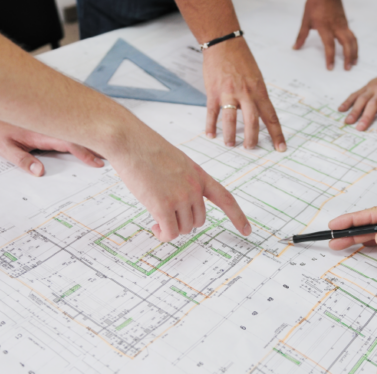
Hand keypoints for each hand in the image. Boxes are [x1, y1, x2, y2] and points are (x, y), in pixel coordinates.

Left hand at [0, 113, 103, 175]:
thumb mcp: (1, 145)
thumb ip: (20, 158)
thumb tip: (38, 171)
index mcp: (45, 133)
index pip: (71, 143)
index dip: (86, 154)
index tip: (98, 162)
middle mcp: (54, 125)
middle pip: (83, 134)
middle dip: (100, 143)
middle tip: (117, 153)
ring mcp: (57, 120)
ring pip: (81, 127)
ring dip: (96, 135)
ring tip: (113, 146)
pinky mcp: (56, 117)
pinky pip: (75, 123)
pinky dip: (88, 129)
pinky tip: (99, 134)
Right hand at [107, 122, 251, 241]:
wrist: (130, 141)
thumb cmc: (146, 149)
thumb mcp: (176, 163)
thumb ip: (183, 182)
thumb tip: (180, 207)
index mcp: (199, 175)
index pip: (225, 198)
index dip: (238, 216)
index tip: (247, 230)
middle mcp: (194, 187)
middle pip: (198, 220)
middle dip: (183, 223)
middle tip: (166, 217)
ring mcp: (180, 197)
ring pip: (183, 229)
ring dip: (171, 228)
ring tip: (157, 218)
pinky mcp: (162, 206)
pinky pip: (169, 232)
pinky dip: (163, 234)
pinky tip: (154, 226)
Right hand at [203, 38, 286, 151]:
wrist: (223, 43)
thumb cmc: (241, 59)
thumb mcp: (256, 77)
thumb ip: (256, 96)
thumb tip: (256, 114)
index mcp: (259, 91)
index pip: (271, 117)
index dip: (276, 134)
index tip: (281, 148)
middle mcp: (246, 93)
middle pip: (252, 122)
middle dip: (252, 139)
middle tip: (250, 148)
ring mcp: (228, 93)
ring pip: (231, 119)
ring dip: (231, 135)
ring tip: (231, 144)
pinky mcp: (213, 92)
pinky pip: (212, 112)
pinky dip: (211, 125)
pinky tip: (211, 134)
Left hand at [293, 0, 357, 70]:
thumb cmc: (316, 2)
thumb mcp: (306, 19)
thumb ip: (302, 35)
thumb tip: (296, 47)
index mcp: (325, 26)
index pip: (329, 45)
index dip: (330, 58)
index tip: (330, 67)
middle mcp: (336, 27)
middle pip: (346, 44)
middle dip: (348, 57)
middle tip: (347, 68)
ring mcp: (343, 24)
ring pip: (352, 40)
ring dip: (354, 52)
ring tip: (354, 62)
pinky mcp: (345, 22)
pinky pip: (352, 35)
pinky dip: (354, 45)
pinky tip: (353, 50)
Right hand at [339, 71, 376, 133]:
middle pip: (373, 105)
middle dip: (366, 117)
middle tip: (360, 128)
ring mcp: (373, 88)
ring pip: (361, 99)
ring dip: (354, 110)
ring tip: (348, 122)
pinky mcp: (366, 87)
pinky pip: (355, 94)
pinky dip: (347, 101)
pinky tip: (340, 109)